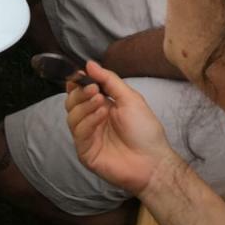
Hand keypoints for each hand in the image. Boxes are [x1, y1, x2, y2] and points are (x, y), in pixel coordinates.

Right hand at [65, 60, 178, 194]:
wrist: (153, 161)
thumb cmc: (145, 131)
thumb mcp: (130, 98)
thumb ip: (109, 80)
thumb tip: (89, 64)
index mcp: (101, 106)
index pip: (79, 91)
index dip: (77, 82)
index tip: (80, 74)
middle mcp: (91, 120)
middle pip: (72, 102)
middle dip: (80, 93)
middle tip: (94, 89)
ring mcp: (87, 136)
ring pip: (72, 116)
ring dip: (85, 106)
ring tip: (101, 102)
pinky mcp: (85, 151)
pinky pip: (78, 132)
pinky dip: (88, 121)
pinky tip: (101, 116)